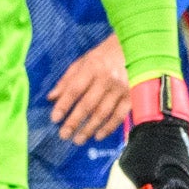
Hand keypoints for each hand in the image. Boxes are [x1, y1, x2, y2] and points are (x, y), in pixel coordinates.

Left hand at [46, 36, 131, 150]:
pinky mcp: (133, 96)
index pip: (75, 89)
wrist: (137, 48)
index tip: (54, 118)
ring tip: (78, 140)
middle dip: (74, 121)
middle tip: (64, 135)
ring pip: (103, 113)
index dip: (64, 105)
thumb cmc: (105, 55)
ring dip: (89, 128)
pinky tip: (98, 135)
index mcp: (92, 67)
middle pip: (88, 104)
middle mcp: (107, 79)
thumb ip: (67, 79)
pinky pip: (119, 116)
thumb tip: (51, 97)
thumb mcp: (84, 61)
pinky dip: (108, 127)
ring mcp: (121, 88)